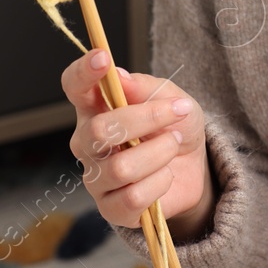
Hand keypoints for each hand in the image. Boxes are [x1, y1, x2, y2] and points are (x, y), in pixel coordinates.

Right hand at [63, 48, 214, 240]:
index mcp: (96, 108)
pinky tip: (165, 175)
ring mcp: (96, 178)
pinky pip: (133, 196)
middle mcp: (87, 143)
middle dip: (145, 119)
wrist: (194, 170)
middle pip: (99, 130)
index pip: (74, 87)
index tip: (102, 58)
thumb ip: (147, 87)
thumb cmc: (175, 128)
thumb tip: (118, 76)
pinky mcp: (111, 209)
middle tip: (175, 113)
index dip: (82, 72)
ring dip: (160, 152)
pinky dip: (160, 182)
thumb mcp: (173, 99)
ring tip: (173, 145)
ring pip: (122, 167)